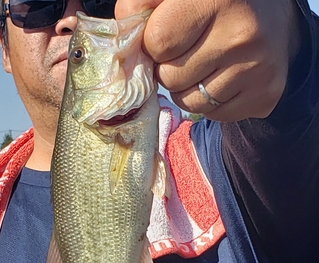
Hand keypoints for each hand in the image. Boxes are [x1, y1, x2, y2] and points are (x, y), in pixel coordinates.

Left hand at [115, 0, 300, 121]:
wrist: (275, 22)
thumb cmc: (215, 6)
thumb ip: (142, 6)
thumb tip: (123, 41)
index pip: (158, 42)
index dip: (155, 44)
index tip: (170, 35)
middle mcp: (240, 33)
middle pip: (169, 78)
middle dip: (169, 69)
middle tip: (190, 51)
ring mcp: (255, 68)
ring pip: (188, 102)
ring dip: (187, 89)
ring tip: (207, 65)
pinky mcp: (264, 96)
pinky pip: (212, 115)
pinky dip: (210, 103)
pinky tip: (225, 79)